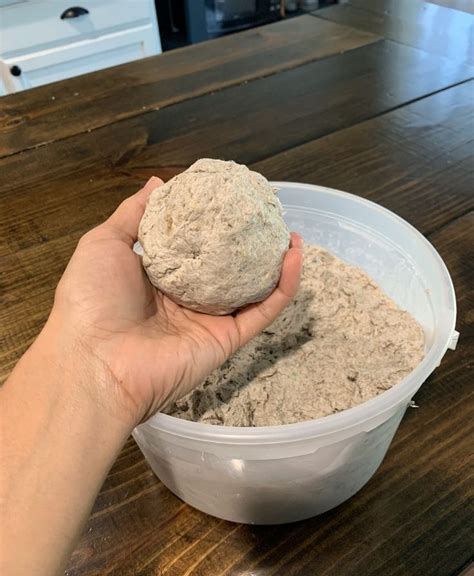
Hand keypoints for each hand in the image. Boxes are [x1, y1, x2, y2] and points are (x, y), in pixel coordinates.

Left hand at [51, 177, 302, 426]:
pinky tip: (296, 256)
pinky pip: (262, 311)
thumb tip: (158, 183)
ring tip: (290, 233)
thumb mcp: (104, 244)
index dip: (213, 223)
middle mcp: (187, 298)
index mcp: (158, 277)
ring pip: (252, 289)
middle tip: (266, 215)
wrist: (96, 362)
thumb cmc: (93, 299)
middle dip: (248, 242)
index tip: (231, 198)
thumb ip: (133, 214)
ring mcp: (209, 320)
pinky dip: (284, 286)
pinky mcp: (227, 340)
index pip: (194, 246)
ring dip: (275, 262)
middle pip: (227, 267)